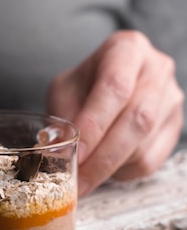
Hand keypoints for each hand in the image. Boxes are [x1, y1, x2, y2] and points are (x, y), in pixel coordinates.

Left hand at [46, 31, 184, 195]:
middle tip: (77, 181)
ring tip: (83, 171)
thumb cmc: (84, 84)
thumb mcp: (64, 90)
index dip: (94, 125)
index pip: (115, 88)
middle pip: (136, 120)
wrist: (107, 83)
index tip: (74, 153)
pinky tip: (104, 165)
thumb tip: (56, 154)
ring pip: (144, 145)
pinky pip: (151, 161)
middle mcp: (157, 69)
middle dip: (102, 157)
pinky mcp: (175, 127)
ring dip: (109, 167)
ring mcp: (171, 98)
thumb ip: (62, 118)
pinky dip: (122, 171)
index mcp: (127, 48)